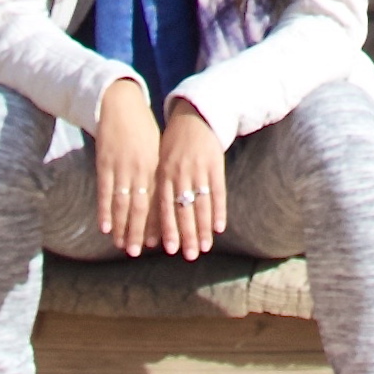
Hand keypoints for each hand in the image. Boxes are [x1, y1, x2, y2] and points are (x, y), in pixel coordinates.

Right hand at [93, 76, 161, 250]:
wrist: (121, 103)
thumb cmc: (142, 129)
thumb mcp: (156, 150)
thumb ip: (159, 174)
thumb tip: (165, 201)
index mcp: (157, 166)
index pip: (160, 202)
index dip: (160, 224)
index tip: (161, 244)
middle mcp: (142, 170)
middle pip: (143, 207)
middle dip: (141, 232)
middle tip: (140, 252)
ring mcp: (122, 167)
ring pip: (123, 203)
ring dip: (123, 227)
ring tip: (123, 247)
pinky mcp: (105, 163)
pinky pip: (105, 192)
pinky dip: (105, 211)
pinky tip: (105, 228)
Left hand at [152, 103, 230, 256]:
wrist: (193, 116)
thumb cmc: (173, 143)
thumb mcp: (161, 162)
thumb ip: (160, 187)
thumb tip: (154, 218)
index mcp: (164, 174)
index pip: (165, 207)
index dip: (168, 229)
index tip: (170, 249)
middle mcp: (180, 174)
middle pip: (184, 210)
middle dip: (187, 235)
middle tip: (190, 256)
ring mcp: (199, 170)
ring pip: (201, 205)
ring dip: (204, 228)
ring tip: (205, 247)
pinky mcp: (215, 165)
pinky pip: (218, 192)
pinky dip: (219, 210)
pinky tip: (220, 227)